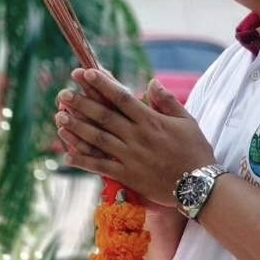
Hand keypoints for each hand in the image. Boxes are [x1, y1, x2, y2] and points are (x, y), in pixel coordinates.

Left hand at [54, 69, 216, 205]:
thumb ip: (167, 101)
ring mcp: (130, 157)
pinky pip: (101, 166)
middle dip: (81, 103)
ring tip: (60, 118)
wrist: (199, 186)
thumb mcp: (187, 121)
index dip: (102, 84)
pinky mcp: (127, 175)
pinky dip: (83, 161)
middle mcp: (136, 137)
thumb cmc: (196, 151)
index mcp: (150, 120)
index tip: (87, 73)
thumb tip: (152, 81)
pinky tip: (67, 155)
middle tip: (63, 94)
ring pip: (97, 140)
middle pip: (103, 116)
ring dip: (77, 128)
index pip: (121, 97)